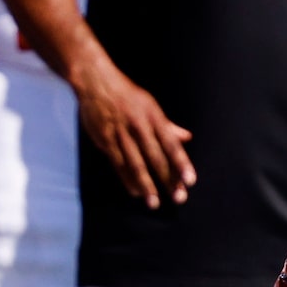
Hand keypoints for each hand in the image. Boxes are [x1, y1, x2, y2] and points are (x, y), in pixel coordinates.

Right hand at [70, 60, 195, 207]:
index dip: (181, 163)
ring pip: (136, 164)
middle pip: (156, 158)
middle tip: (179, 197)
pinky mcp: (105, 141)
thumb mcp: (151, 105)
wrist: (96, 83)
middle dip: (168, 179)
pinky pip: (118, 164)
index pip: (171, 144)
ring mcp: (120, 135)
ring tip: (155, 202)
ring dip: (147, 185)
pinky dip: (127, 179)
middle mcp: (138, 127)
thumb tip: (187, 138)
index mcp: (153, 117)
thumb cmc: (128, 95)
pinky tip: (136, 191)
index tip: (190, 181)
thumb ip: (169, 126)